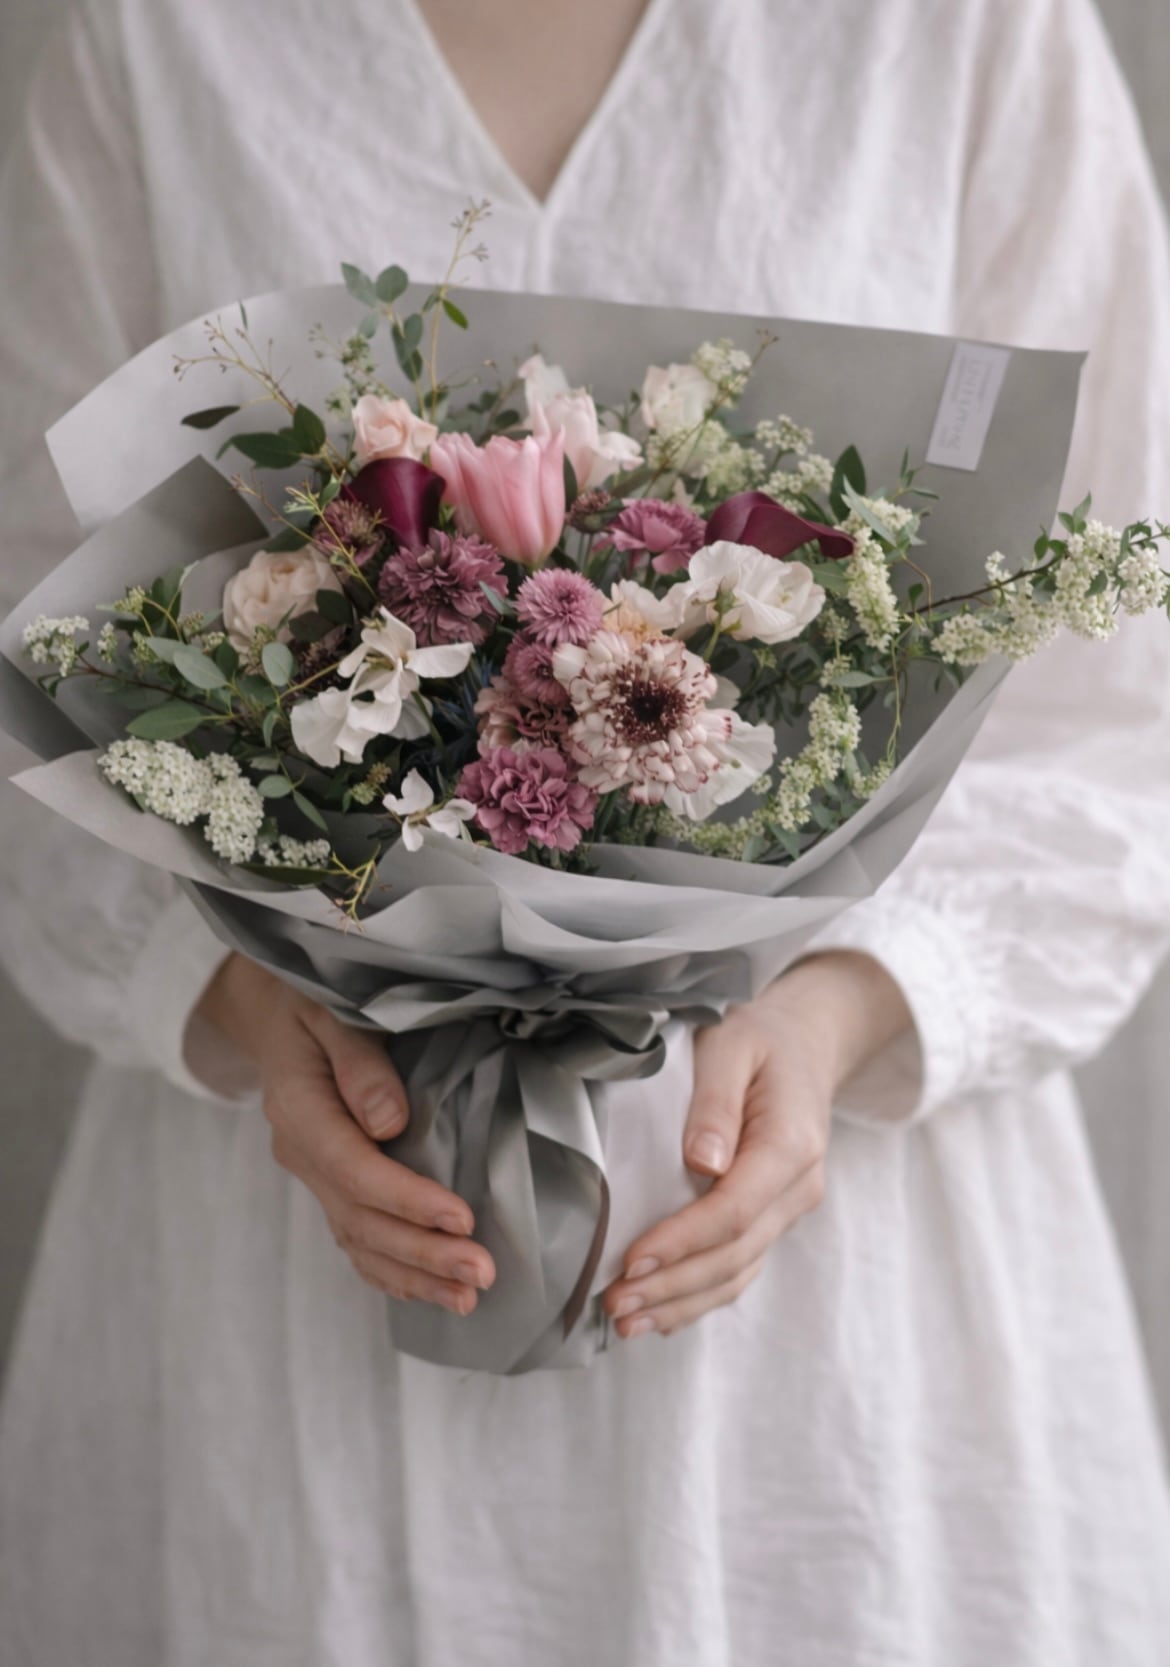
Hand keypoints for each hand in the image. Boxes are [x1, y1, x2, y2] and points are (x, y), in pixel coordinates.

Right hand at [196, 953, 495, 1315]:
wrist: (270, 1008)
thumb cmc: (310, 998)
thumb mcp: (331, 1009)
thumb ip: (358, 1060)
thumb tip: (390, 1123)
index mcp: (299, 1109)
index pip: (354, 1169)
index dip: (407, 1200)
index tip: (462, 1220)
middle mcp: (301, 1152)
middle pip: (360, 1218)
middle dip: (421, 1252)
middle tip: (480, 1274)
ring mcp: (312, 1173)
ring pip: (358, 1239)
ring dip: (414, 1274)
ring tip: (468, 1297)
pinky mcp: (329, 1183)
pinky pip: (356, 1237)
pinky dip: (392, 1271)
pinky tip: (433, 1292)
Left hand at [603, 952, 910, 1339]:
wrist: (805, 1044)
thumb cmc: (760, 1039)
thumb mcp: (733, 1044)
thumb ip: (716, 1101)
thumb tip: (702, 1161)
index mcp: (791, 1145)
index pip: (734, 1210)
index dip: (682, 1241)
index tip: (632, 1261)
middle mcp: (798, 1187)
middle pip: (734, 1254)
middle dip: (672, 1286)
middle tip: (614, 1304)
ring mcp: (789, 1208)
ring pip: (737, 1272)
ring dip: (682, 1304)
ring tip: (626, 1322)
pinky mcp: (773, 1218)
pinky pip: (740, 1268)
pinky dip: (701, 1297)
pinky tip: (661, 1315)